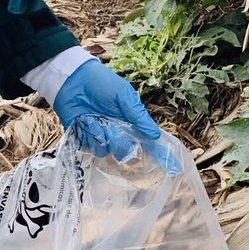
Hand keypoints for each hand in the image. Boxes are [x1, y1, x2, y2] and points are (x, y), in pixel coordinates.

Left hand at [53, 59, 178, 170]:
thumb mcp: (124, 96)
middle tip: (111, 126)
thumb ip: (138, 116)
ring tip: (94, 118)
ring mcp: (102, 137)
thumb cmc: (102, 84)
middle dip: (119, 141)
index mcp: (132, 123)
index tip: (174, 169)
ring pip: (107, 151)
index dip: (161, 155)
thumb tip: (155, 135)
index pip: (149, 143)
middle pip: (126, 151)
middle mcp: (119, 133)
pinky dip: (88, 134)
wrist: (73, 80)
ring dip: (101, 135)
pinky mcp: (84, 139)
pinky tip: (84, 121)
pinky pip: (90, 147)